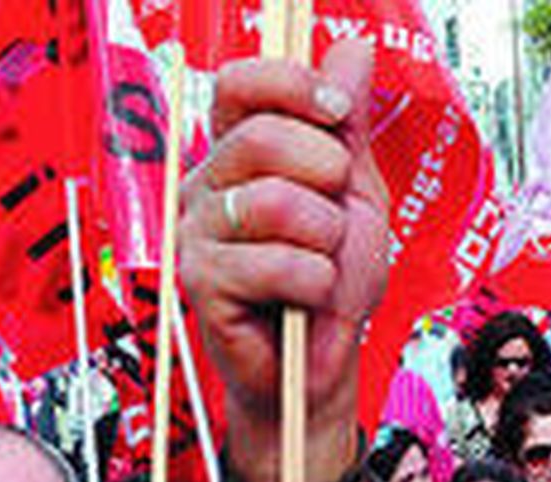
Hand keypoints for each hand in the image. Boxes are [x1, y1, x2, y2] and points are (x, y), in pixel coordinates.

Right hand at [179, 41, 389, 440]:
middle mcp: (205, 185)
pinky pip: (274, 263)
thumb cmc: (329, 288)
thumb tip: (353, 45)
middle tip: (336, 220)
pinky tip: (306, 301)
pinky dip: (313, 284)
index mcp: (235, 154)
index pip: (241, 82)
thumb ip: (348, 126)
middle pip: (261, 137)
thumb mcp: (354, 195)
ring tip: (323, 267)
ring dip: (325, 239)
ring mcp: (196, 234)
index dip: (293, 84)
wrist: (319, 369)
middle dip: (324, 177)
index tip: (339, 115)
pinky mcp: (199, 283)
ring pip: (272, 201)